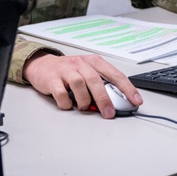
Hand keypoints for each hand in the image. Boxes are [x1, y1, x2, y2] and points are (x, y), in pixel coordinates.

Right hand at [23, 53, 143, 118]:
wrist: (40, 65)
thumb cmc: (68, 71)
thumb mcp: (87, 72)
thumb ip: (100, 84)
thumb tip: (115, 103)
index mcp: (93, 61)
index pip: (115, 74)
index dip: (127, 89)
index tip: (136, 101)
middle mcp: (80, 63)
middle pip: (96, 81)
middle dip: (104, 100)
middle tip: (109, 113)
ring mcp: (65, 70)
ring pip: (79, 85)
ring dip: (84, 101)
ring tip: (83, 106)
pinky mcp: (52, 79)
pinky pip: (61, 94)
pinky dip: (67, 103)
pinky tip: (68, 104)